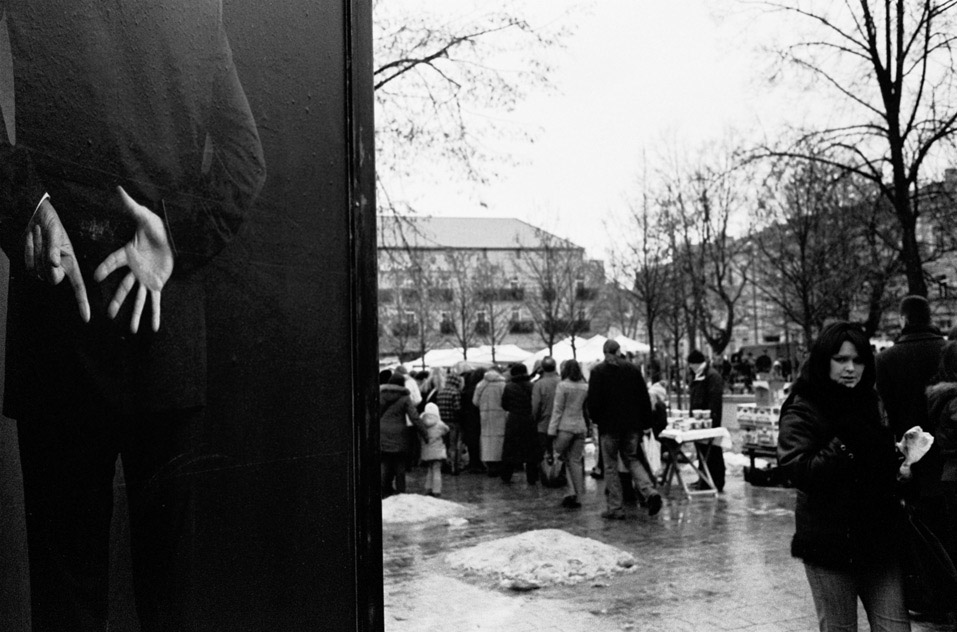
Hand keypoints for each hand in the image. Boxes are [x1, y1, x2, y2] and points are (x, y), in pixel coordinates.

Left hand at [24, 198, 90, 321]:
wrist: (34, 216)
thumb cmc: (51, 222)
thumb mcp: (56, 233)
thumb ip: (54, 249)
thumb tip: (53, 263)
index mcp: (71, 262)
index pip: (79, 285)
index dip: (82, 302)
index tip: (86, 317)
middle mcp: (59, 267)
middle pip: (52, 279)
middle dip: (47, 264)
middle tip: (46, 244)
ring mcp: (44, 266)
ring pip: (38, 273)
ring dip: (35, 253)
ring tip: (38, 236)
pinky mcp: (33, 263)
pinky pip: (28, 266)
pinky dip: (28, 252)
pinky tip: (32, 239)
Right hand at [93, 186, 172, 332]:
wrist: (174, 238)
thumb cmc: (158, 227)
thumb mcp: (145, 217)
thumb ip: (132, 206)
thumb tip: (119, 188)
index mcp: (128, 254)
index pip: (114, 262)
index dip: (106, 268)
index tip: (96, 277)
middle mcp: (134, 269)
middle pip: (124, 287)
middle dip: (117, 301)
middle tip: (108, 315)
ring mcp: (145, 278)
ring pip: (138, 298)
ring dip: (135, 314)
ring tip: (132, 329)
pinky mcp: (157, 284)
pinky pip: (155, 301)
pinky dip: (155, 314)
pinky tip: (153, 327)